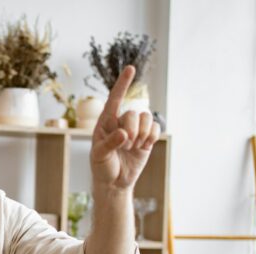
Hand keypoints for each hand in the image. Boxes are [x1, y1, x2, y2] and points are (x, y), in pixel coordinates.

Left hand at [89, 65, 160, 192]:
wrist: (114, 182)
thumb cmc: (102, 167)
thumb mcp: (100, 156)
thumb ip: (110, 143)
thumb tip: (124, 133)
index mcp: (105, 122)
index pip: (114, 99)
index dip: (122, 84)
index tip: (131, 68)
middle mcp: (121, 122)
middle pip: (133, 114)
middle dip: (132, 130)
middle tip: (126, 145)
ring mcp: (135, 129)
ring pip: (146, 118)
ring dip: (142, 134)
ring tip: (133, 147)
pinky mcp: (146, 138)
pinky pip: (155, 127)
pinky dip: (152, 136)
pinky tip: (144, 146)